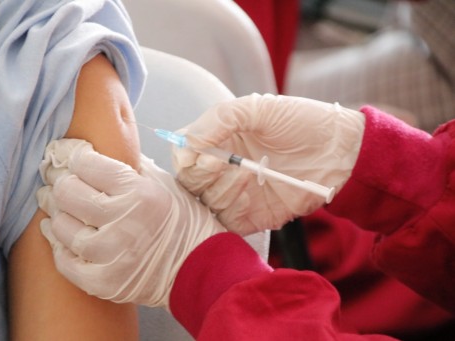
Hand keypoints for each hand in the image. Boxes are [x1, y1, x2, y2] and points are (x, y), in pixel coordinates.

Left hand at [37, 139, 224, 307]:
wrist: (199, 268)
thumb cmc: (182, 221)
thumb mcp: (163, 183)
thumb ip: (130, 165)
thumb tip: (93, 151)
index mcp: (139, 192)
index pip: (86, 164)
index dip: (73, 157)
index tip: (70, 157)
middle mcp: (123, 222)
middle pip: (68, 192)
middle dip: (59, 182)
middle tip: (57, 180)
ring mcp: (112, 255)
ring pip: (62, 226)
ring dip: (56, 213)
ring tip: (58, 206)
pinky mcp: (104, 282)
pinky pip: (65, 261)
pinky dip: (58, 245)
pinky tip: (58, 233)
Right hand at [173, 94, 364, 234]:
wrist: (341, 151)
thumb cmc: (302, 122)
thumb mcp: (258, 108)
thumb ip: (219, 119)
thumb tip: (187, 143)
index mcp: (219, 141)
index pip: (183, 153)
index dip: (185, 156)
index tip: (200, 153)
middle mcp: (222, 169)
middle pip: (189, 181)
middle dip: (200, 173)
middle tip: (221, 163)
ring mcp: (235, 194)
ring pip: (205, 202)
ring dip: (221, 188)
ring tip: (248, 173)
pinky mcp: (250, 216)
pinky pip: (226, 222)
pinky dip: (230, 209)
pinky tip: (250, 192)